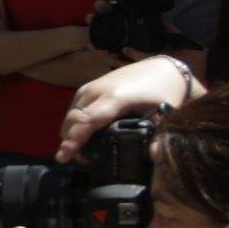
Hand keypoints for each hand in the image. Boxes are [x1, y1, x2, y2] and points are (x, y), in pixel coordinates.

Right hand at [56, 55, 198, 159]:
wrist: (161, 68)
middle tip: (74, 159)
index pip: (86, 121)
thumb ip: (158, 136)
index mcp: (114, 98)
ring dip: (69, 131)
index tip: (64, 157)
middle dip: (69, 140)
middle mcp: (97, 90)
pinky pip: (75, 106)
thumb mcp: (164, 114)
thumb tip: (155, 157)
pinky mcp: (91, 85)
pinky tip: (80, 132)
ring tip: (76, 148)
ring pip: (71, 112)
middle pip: (73, 119)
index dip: (74, 140)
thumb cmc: (163, 92)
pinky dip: (73, 121)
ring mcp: (92, 86)